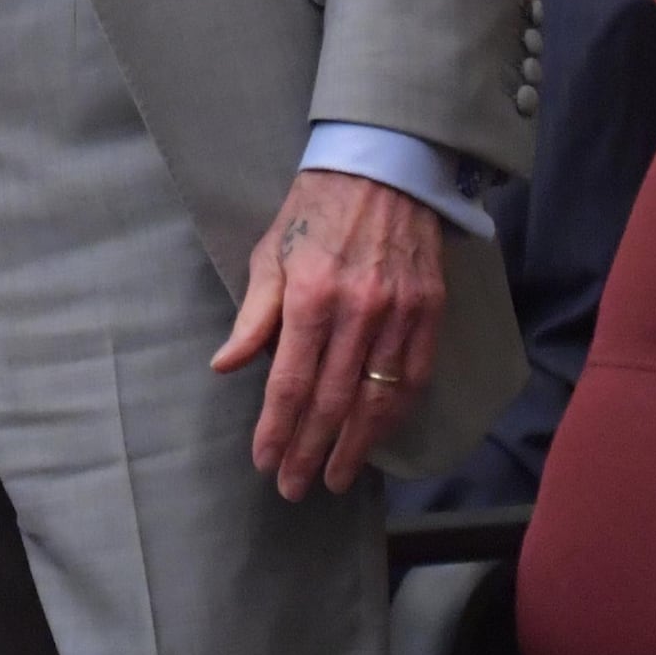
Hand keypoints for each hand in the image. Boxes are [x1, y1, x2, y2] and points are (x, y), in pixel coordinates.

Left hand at [212, 167, 445, 498]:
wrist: (384, 167)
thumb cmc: (315, 209)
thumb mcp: (270, 253)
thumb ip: (253, 316)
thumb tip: (226, 366)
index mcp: (309, 296)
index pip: (289, 383)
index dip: (276, 430)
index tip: (264, 462)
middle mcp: (356, 311)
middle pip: (331, 402)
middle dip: (309, 451)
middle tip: (294, 487)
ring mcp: (399, 314)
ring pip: (376, 400)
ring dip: (354, 447)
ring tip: (335, 478)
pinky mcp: (429, 311)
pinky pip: (414, 377)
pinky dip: (396, 416)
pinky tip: (378, 438)